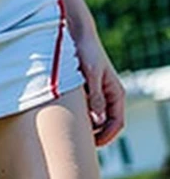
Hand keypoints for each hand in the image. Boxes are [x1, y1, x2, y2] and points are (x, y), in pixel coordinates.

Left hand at [71, 18, 124, 146]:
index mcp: (116, 93)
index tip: (91, 145)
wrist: (75, 33)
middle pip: (104, 125)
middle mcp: (107, 96)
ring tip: (66, 126)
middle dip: (92, 135)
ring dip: (82, 124)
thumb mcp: (91, 73)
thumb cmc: (85, 50)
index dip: (106, 136)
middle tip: (75, 141)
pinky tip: (61, 114)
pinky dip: (74, 114)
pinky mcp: (83, 91)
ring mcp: (96, 94)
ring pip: (92, 118)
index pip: (117, 123)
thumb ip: (95, 97)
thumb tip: (98, 122)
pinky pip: (81, 109)